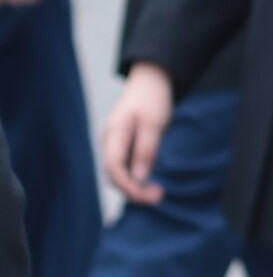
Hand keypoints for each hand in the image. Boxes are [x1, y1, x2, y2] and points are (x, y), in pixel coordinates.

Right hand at [102, 63, 174, 204]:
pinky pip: (127, 167)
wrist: (151, 80)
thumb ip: (146, 149)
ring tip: (158, 193)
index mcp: (113, 135)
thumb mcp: (154, 122)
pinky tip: (151, 183)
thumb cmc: (152, 98)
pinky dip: (137, 177)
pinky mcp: (124, 145)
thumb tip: (139, 178)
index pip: (114, 168)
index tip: (146, 196)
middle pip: (115, 175)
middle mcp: (110, 142)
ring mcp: (116, 144)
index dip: (128, 186)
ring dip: (136, 186)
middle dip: (133, 190)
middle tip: (158, 197)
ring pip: (120, 173)